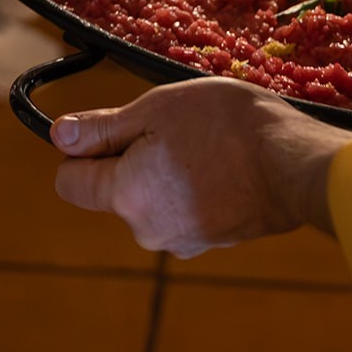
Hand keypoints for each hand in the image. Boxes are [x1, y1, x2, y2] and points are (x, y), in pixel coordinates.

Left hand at [52, 77, 351, 257]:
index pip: (69, 181)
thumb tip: (59, 136)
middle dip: (132, 157)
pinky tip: (220, 164)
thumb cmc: (225, 125)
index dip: (83, 149)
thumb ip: (104, 128)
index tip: (114, 126)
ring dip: (164, 171)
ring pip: (150, 196)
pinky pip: (180, 208)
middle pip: (114, 189)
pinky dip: (191, 187)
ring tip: (204, 142)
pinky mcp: (208, 242)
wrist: (292, 163)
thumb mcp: (158, 109)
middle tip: (172, 126)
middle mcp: (145, 229)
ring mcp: (179, 241)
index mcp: (125, 195)